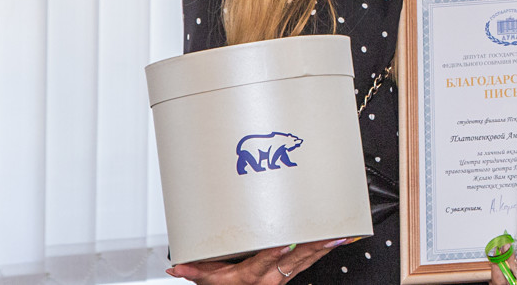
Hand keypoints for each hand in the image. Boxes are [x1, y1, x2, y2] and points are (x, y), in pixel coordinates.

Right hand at [166, 237, 357, 282]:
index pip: (264, 262)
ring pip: (308, 259)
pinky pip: (311, 261)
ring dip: (324, 248)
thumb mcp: (209, 280)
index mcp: (251, 275)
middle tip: (330, 236)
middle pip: (295, 260)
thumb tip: (176, 267)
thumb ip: (194, 272)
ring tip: (341, 236)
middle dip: (313, 247)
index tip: (285, 243)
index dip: (274, 253)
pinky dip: (324, 251)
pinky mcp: (292, 272)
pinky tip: (338, 241)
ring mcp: (284, 276)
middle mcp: (271, 277)